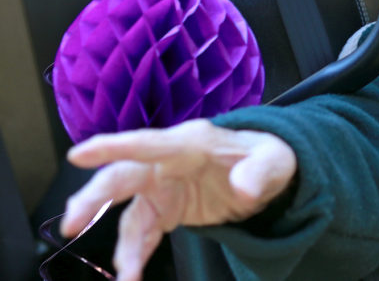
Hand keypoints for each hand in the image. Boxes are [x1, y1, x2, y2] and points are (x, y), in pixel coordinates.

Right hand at [61, 119, 296, 280]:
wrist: (267, 172)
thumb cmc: (268, 155)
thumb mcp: (274, 160)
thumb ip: (259, 171)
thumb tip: (244, 187)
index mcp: (190, 143)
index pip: (147, 143)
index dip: (113, 146)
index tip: (78, 154)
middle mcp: (167, 163)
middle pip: (122, 178)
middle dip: (94, 199)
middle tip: (71, 224)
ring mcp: (163, 188)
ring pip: (129, 214)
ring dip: (122, 245)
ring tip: (125, 276)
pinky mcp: (166, 210)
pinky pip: (143, 234)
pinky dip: (135, 256)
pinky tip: (131, 277)